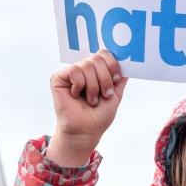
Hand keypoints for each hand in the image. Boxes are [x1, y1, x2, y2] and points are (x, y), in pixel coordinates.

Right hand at [46, 50, 127, 166]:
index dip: (112, 64)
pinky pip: (74, 70)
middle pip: (97, 58)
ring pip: (87, 66)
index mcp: (95, 71)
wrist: (86, 131)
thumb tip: (127, 61)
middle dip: (105, 79)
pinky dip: (80, 85)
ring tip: (91, 100)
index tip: (116, 80)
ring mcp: (70, 73)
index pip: (104, 54)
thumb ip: (120, 77)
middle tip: (104, 94)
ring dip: (93, 87)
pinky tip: (76, 95)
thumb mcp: (116, 94)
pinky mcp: (58, 78)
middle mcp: (83, 69)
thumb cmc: (99, 116)